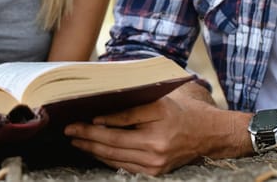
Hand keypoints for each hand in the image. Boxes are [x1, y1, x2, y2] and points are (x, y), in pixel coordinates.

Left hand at [64, 92, 219, 175]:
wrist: (207, 133)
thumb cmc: (180, 111)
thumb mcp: (157, 103)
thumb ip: (129, 110)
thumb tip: (100, 117)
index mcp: (156, 131)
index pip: (117, 130)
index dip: (94, 127)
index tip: (77, 121)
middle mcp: (156, 151)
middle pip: (113, 146)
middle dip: (87, 138)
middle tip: (69, 131)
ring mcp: (156, 165)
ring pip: (116, 159)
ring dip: (93, 150)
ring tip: (76, 140)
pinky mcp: (156, 173)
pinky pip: (124, 167)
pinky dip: (107, 159)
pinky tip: (94, 150)